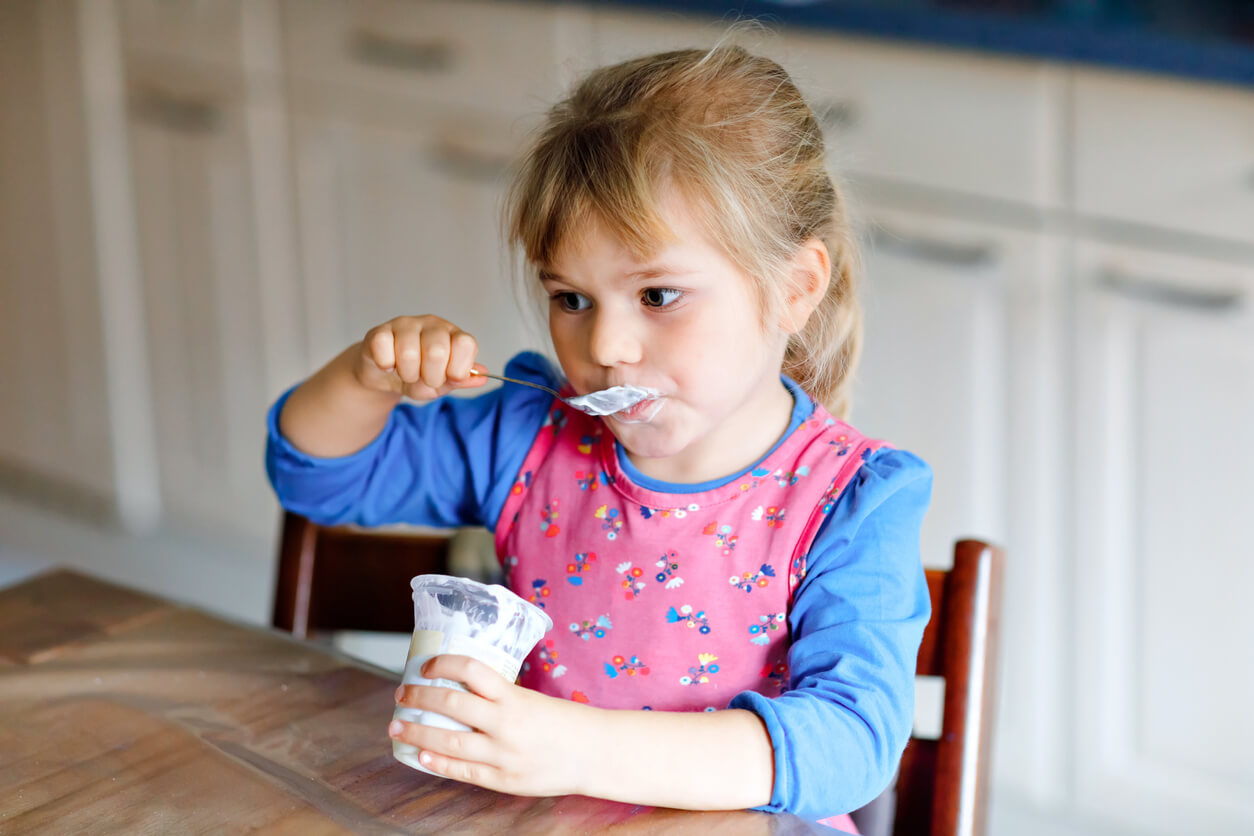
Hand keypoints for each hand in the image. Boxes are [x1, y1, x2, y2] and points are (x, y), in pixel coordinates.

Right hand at [355, 316, 487, 400]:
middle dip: (431, 376)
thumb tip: (482, 376)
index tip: (450, 378)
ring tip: (406, 373)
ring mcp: (405, 324)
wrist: (385, 376)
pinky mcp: (380, 331)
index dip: (458, 368)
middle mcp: (432, 325)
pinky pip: (383, 347)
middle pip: (437, 351)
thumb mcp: (443, 383)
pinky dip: (386, 364)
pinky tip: (388, 365)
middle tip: (425, 379)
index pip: (466, 344)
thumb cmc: (417, 376)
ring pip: (408, 352)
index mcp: (453, 335)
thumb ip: (461, 379)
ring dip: (407, 374)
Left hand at [389, 654, 592, 796]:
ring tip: (398, 726)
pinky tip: (421, 755)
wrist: (594, 753)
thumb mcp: (532, 699)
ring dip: (418, 732)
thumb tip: (459, 691)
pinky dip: (438, 762)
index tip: (425, 666)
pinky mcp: (504, 780)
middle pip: (450, 704)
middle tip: (401, 695)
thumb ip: (500, 698)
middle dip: (419, 698)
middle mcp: (506, 723)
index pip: (470, 670)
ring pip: (448, 741)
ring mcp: (504, 754)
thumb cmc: (564, 722)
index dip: (442, 664)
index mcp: (514, 697)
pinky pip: (463, 771)